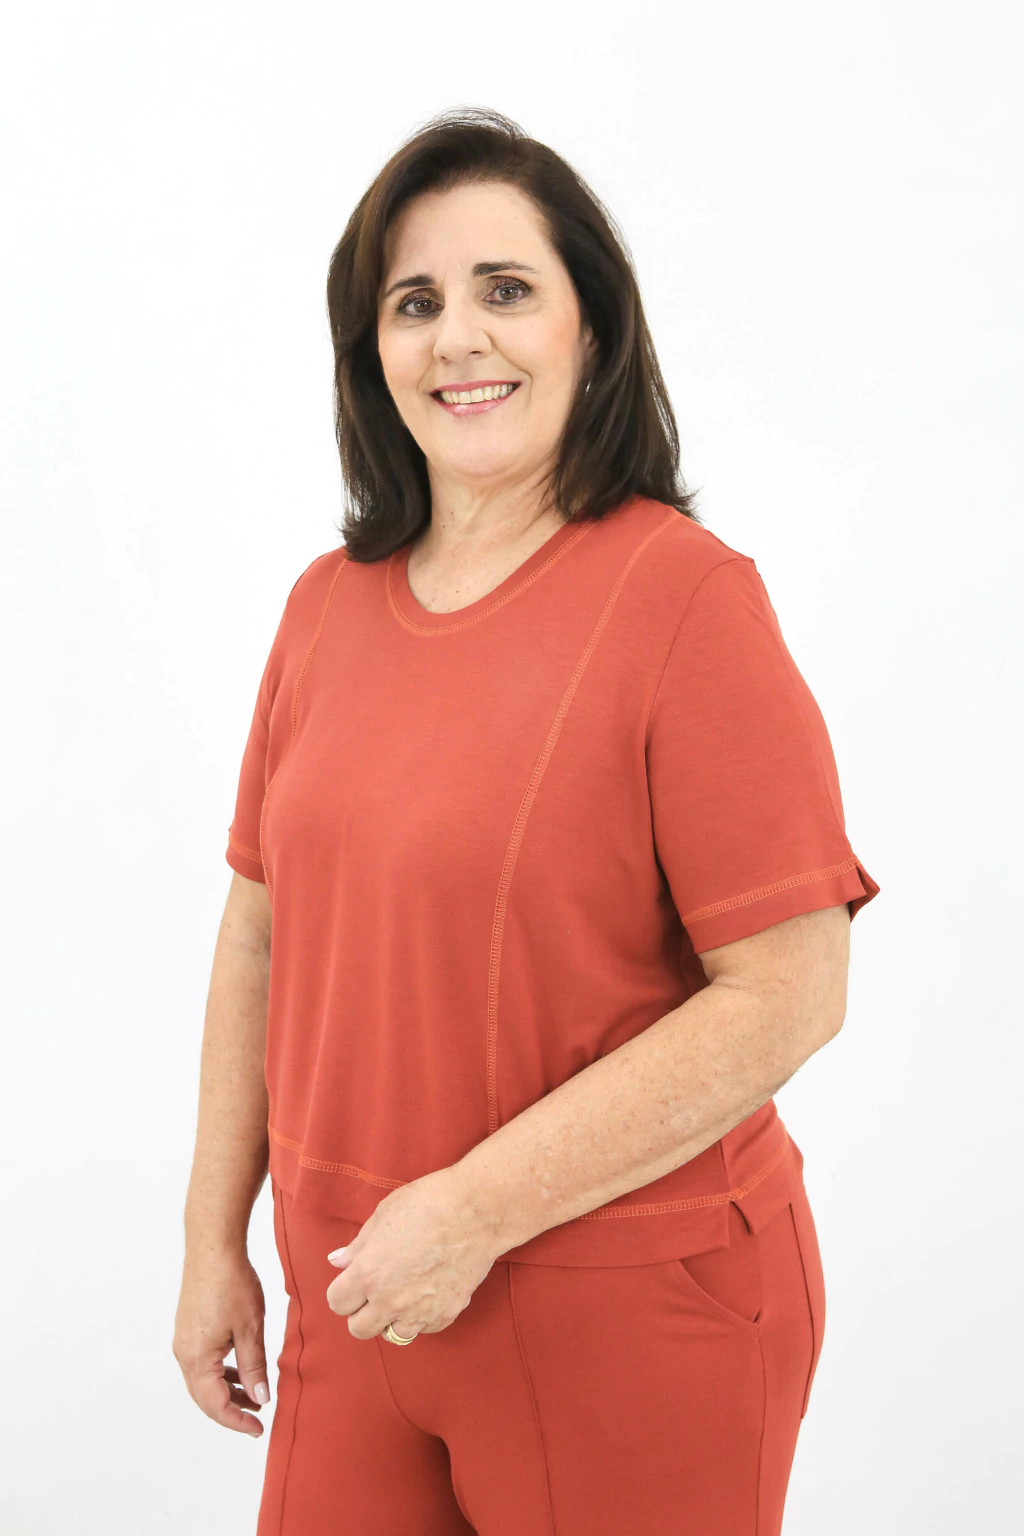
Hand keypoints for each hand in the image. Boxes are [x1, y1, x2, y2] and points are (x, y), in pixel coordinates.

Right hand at [173, 1248, 269, 1436]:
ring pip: (203, 1380)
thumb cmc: (231, 1283)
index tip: (259, 1429)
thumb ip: (254, 1367)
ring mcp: (184, 1339)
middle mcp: (184, 1353)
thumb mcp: (250, 1328)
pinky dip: (221, 1372)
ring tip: (255, 1394)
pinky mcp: (189, 1327)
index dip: (237, 1420)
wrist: (213, 1246)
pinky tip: (240, 1368)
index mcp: (197, 1358)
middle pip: (204, 1397)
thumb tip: (260, 1398)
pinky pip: (203, 1362)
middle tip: (258, 1417)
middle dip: (231, 1410)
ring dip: (227, 1391)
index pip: (215, 1405)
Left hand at [326, 1167, 496, 1340]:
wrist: (477, 1211)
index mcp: (368, 1274)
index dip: (343, 1290)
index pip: (337, 1303)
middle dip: (361, 1312)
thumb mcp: (383, 1215)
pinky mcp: (446, 1314)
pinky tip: (428, 1290)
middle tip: (374, 1291)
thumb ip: (357, 1246)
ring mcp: (419, 1311)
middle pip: (359, 1329)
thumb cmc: (429, 1204)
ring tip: (404, 1291)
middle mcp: (390, 1300)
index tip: (353, 1281)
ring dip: (393, 1318)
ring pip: (393, 1334)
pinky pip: (424, 1328)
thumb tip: (337, 1261)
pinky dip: (422, 1316)